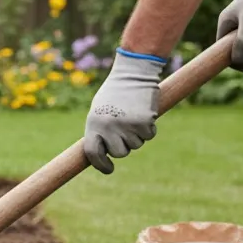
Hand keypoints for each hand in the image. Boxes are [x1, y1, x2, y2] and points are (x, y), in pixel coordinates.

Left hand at [81, 51, 164, 174]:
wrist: (133, 72)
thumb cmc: (115, 92)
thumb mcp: (100, 110)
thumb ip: (99, 130)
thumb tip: (101, 153)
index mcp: (93, 123)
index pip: (93, 153)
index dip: (100, 164)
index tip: (109, 169)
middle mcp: (108, 127)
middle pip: (119, 153)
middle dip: (125, 146)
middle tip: (126, 131)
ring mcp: (126, 125)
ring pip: (136, 145)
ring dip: (138, 135)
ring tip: (133, 115)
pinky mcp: (144, 122)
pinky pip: (149, 136)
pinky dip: (150, 128)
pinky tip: (145, 113)